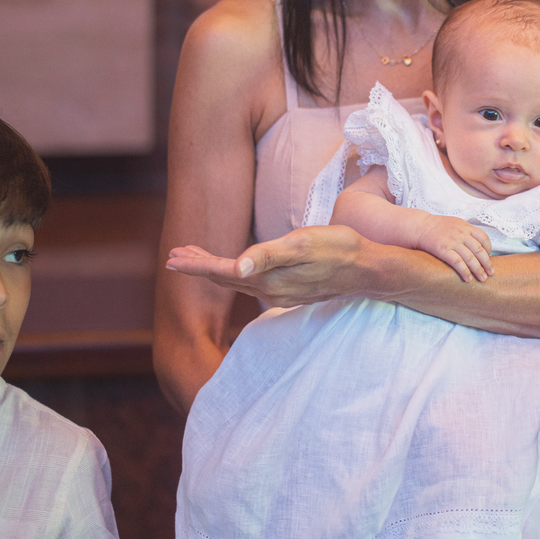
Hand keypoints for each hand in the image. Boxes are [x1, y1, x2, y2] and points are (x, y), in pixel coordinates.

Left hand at [166, 225, 371, 307]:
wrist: (368, 270)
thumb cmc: (338, 249)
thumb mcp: (302, 244)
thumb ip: (268, 255)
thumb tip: (236, 267)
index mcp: (268, 279)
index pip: (222, 271)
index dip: (196, 264)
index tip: (171, 257)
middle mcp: (270, 292)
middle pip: (226, 278)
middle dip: (199, 267)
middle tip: (174, 255)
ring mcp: (281, 294)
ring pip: (238, 282)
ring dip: (216, 271)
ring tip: (198, 260)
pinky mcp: (292, 292)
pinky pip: (253, 284)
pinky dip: (236, 274)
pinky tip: (238, 270)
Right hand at [414, 215, 492, 281]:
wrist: (420, 226)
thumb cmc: (438, 226)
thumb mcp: (456, 223)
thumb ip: (467, 232)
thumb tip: (478, 244)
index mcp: (466, 227)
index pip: (484, 238)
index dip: (488, 249)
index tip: (488, 258)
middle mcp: (461, 234)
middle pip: (479, 250)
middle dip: (487, 263)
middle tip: (491, 273)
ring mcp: (453, 242)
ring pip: (470, 258)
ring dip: (478, 270)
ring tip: (482, 278)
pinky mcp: (443, 250)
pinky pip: (457, 262)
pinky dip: (464, 271)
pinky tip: (468, 278)